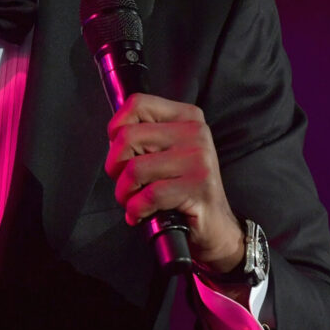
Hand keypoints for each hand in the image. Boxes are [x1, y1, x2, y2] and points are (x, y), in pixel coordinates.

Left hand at [105, 93, 246, 272]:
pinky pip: (149, 195)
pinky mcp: (198, 187)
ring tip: (132, 201)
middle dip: (115, 166)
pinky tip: (140, 214)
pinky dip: (136, 209)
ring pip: (134, 168)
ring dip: (124, 192)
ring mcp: (198, 159)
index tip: (119, 150)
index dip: (116, 127)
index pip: (137, 104)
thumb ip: (145, 136)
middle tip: (125, 183)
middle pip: (128, 137)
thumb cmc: (183, 188)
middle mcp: (195, 132)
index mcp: (186, 116)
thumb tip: (113, 135)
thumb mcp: (167, 151)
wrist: (216, 225)